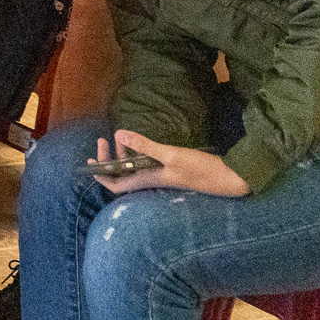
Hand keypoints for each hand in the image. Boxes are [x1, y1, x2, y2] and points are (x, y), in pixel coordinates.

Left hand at [92, 130, 248, 196]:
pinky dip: (139, 153)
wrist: (230, 178)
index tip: (89, 163)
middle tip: (103, 139)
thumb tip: (118, 134)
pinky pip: (147, 163)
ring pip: (134, 167)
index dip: (100, 176)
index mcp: (147, 181)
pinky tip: (140, 142)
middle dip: (109, 158)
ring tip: (118, 136)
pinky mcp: (172, 170)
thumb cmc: (201, 169)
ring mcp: (162, 175)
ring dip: (124, 153)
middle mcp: (151, 180)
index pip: (115, 185)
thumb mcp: (171, 155)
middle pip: (122, 173)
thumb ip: (145, 145)